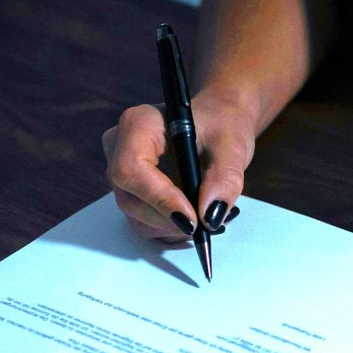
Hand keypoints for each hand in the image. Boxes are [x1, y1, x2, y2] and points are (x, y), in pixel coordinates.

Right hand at [103, 89, 253, 242]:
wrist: (218, 125)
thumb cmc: (221, 126)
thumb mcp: (232, 148)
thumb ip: (224, 180)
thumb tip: (210, 217)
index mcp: (138, 124)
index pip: (131, 169)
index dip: (160, 199)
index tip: (193, 219)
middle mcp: (120, 148)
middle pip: (130, 199)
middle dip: (170, 219)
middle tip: (208, 223)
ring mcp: (121, 173)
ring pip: (135, 217)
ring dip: (173, 227)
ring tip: (206, 217)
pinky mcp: (130, 192)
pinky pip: (142, 222)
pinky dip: (171, 228)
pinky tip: (194, 217)